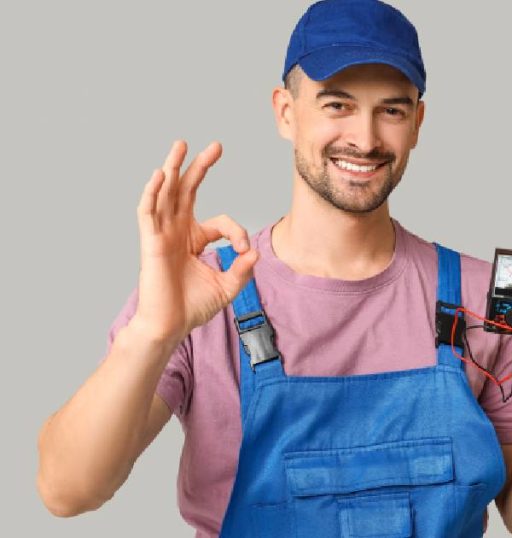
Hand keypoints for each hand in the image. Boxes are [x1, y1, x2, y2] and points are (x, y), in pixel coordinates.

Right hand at [132, 140, 257, 342]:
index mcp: (194, 239)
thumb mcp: (228, 286)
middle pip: (187, 191)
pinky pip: (148, 212)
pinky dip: (153, 193)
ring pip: (166, 194)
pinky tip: (161, 175)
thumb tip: (256, 252)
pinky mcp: (151, 243)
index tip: (244, 250)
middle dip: (200, 167)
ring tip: (180, 145)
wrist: (169, 326)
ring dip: (173, 168)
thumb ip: (242, 269)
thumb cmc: (192, 307)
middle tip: (214, 145)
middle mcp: (177, 232)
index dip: (237, 232)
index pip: (221, 222)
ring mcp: (162, 235)